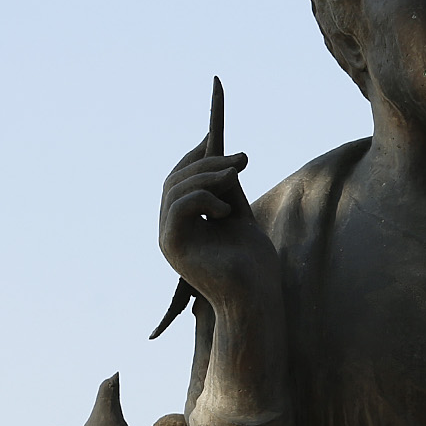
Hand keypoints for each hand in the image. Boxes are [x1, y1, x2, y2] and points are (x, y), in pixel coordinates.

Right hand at [158, 84, 278, 315]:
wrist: (256, 295)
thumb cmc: (253, 262)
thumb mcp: (240, 213)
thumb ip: (226, 188)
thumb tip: (224, 155)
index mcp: (185, 221)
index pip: (181, 177)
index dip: (195, 153)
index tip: (213, 131)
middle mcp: (171, 227)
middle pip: (177, 178)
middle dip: (208, 161)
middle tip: (242, 159)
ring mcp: (168, 236)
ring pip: (177, 187)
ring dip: (209, 175)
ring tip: (238, 175)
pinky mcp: (172, 244)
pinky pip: (179, 205)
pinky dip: (203, 198)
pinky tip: (225, 210)